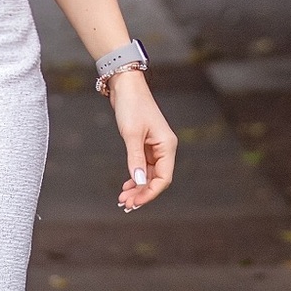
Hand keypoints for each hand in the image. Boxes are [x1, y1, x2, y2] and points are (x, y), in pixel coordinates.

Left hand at [108, 71, 177, 211]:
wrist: (126, 86)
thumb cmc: (131, 107)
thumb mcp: (132, 134)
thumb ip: (135, 159)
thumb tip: (139, 182)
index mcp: (167, 146)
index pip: (164, 178)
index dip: (149, 192)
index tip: (134, 202)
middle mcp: (165, 148)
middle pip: (157, 179)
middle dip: (142, 193)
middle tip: (125, 204)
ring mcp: (155, 146)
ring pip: (149, 174)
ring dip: (138, 187)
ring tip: (123, 198)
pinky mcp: (145, 144)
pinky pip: (144, 166)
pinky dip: (136, 176)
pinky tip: (126, 185)